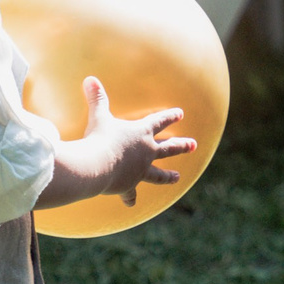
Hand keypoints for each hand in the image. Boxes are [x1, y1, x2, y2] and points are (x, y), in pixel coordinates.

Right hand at [37, 77, 198, 208]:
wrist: (96, 165)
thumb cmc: (99, 138)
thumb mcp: (99, 116)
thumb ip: (97, 99)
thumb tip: (90, 79)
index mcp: (141, 133)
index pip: (159, 121)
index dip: (170, 116)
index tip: (181, 113)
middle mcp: (146, 152)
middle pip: (168, 148)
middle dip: (181, 145)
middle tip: (194, 145)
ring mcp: (140, 170)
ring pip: (158, 173)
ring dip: (168, 175)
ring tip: (178, 177)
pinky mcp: (129, 185)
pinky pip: (130, 193)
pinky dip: (130, 197)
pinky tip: (131, 204)